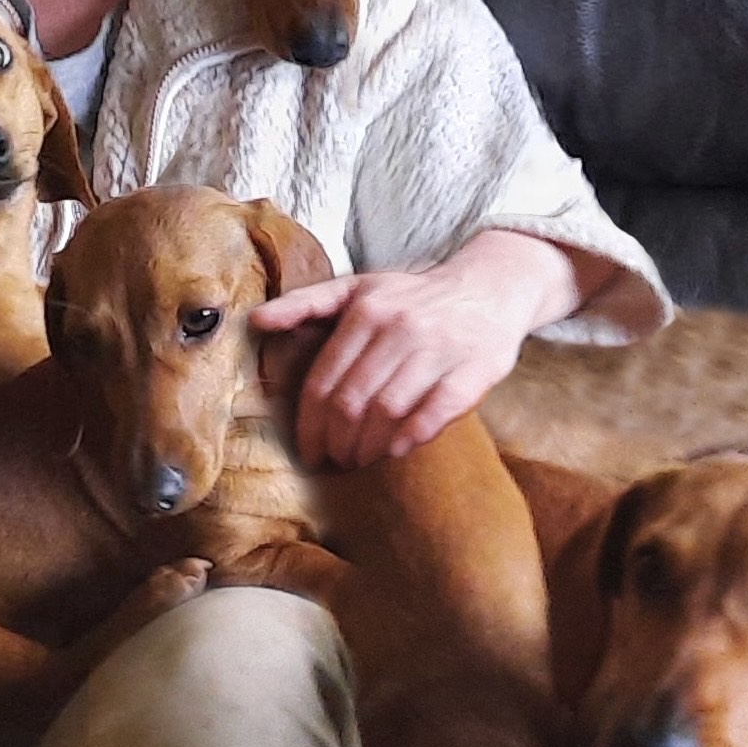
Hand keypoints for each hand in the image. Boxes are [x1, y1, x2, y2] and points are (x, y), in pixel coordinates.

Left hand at [250, 231, 576, 470]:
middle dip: (336, 442)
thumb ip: (306, 303)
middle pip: (352, 402)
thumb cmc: (414, 296)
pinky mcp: (475, 368)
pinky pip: (436, 412)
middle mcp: (399, 327)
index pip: (324, 381)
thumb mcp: (359, 287)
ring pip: (389, 411)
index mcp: (365, 310)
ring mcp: (438, 348)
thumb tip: (256, 322)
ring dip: (368, 446)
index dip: (309, 425)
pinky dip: (411, 438)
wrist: (491, 286)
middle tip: (334, 460)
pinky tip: (397, 449)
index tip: (307, 450)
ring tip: (360, 459)